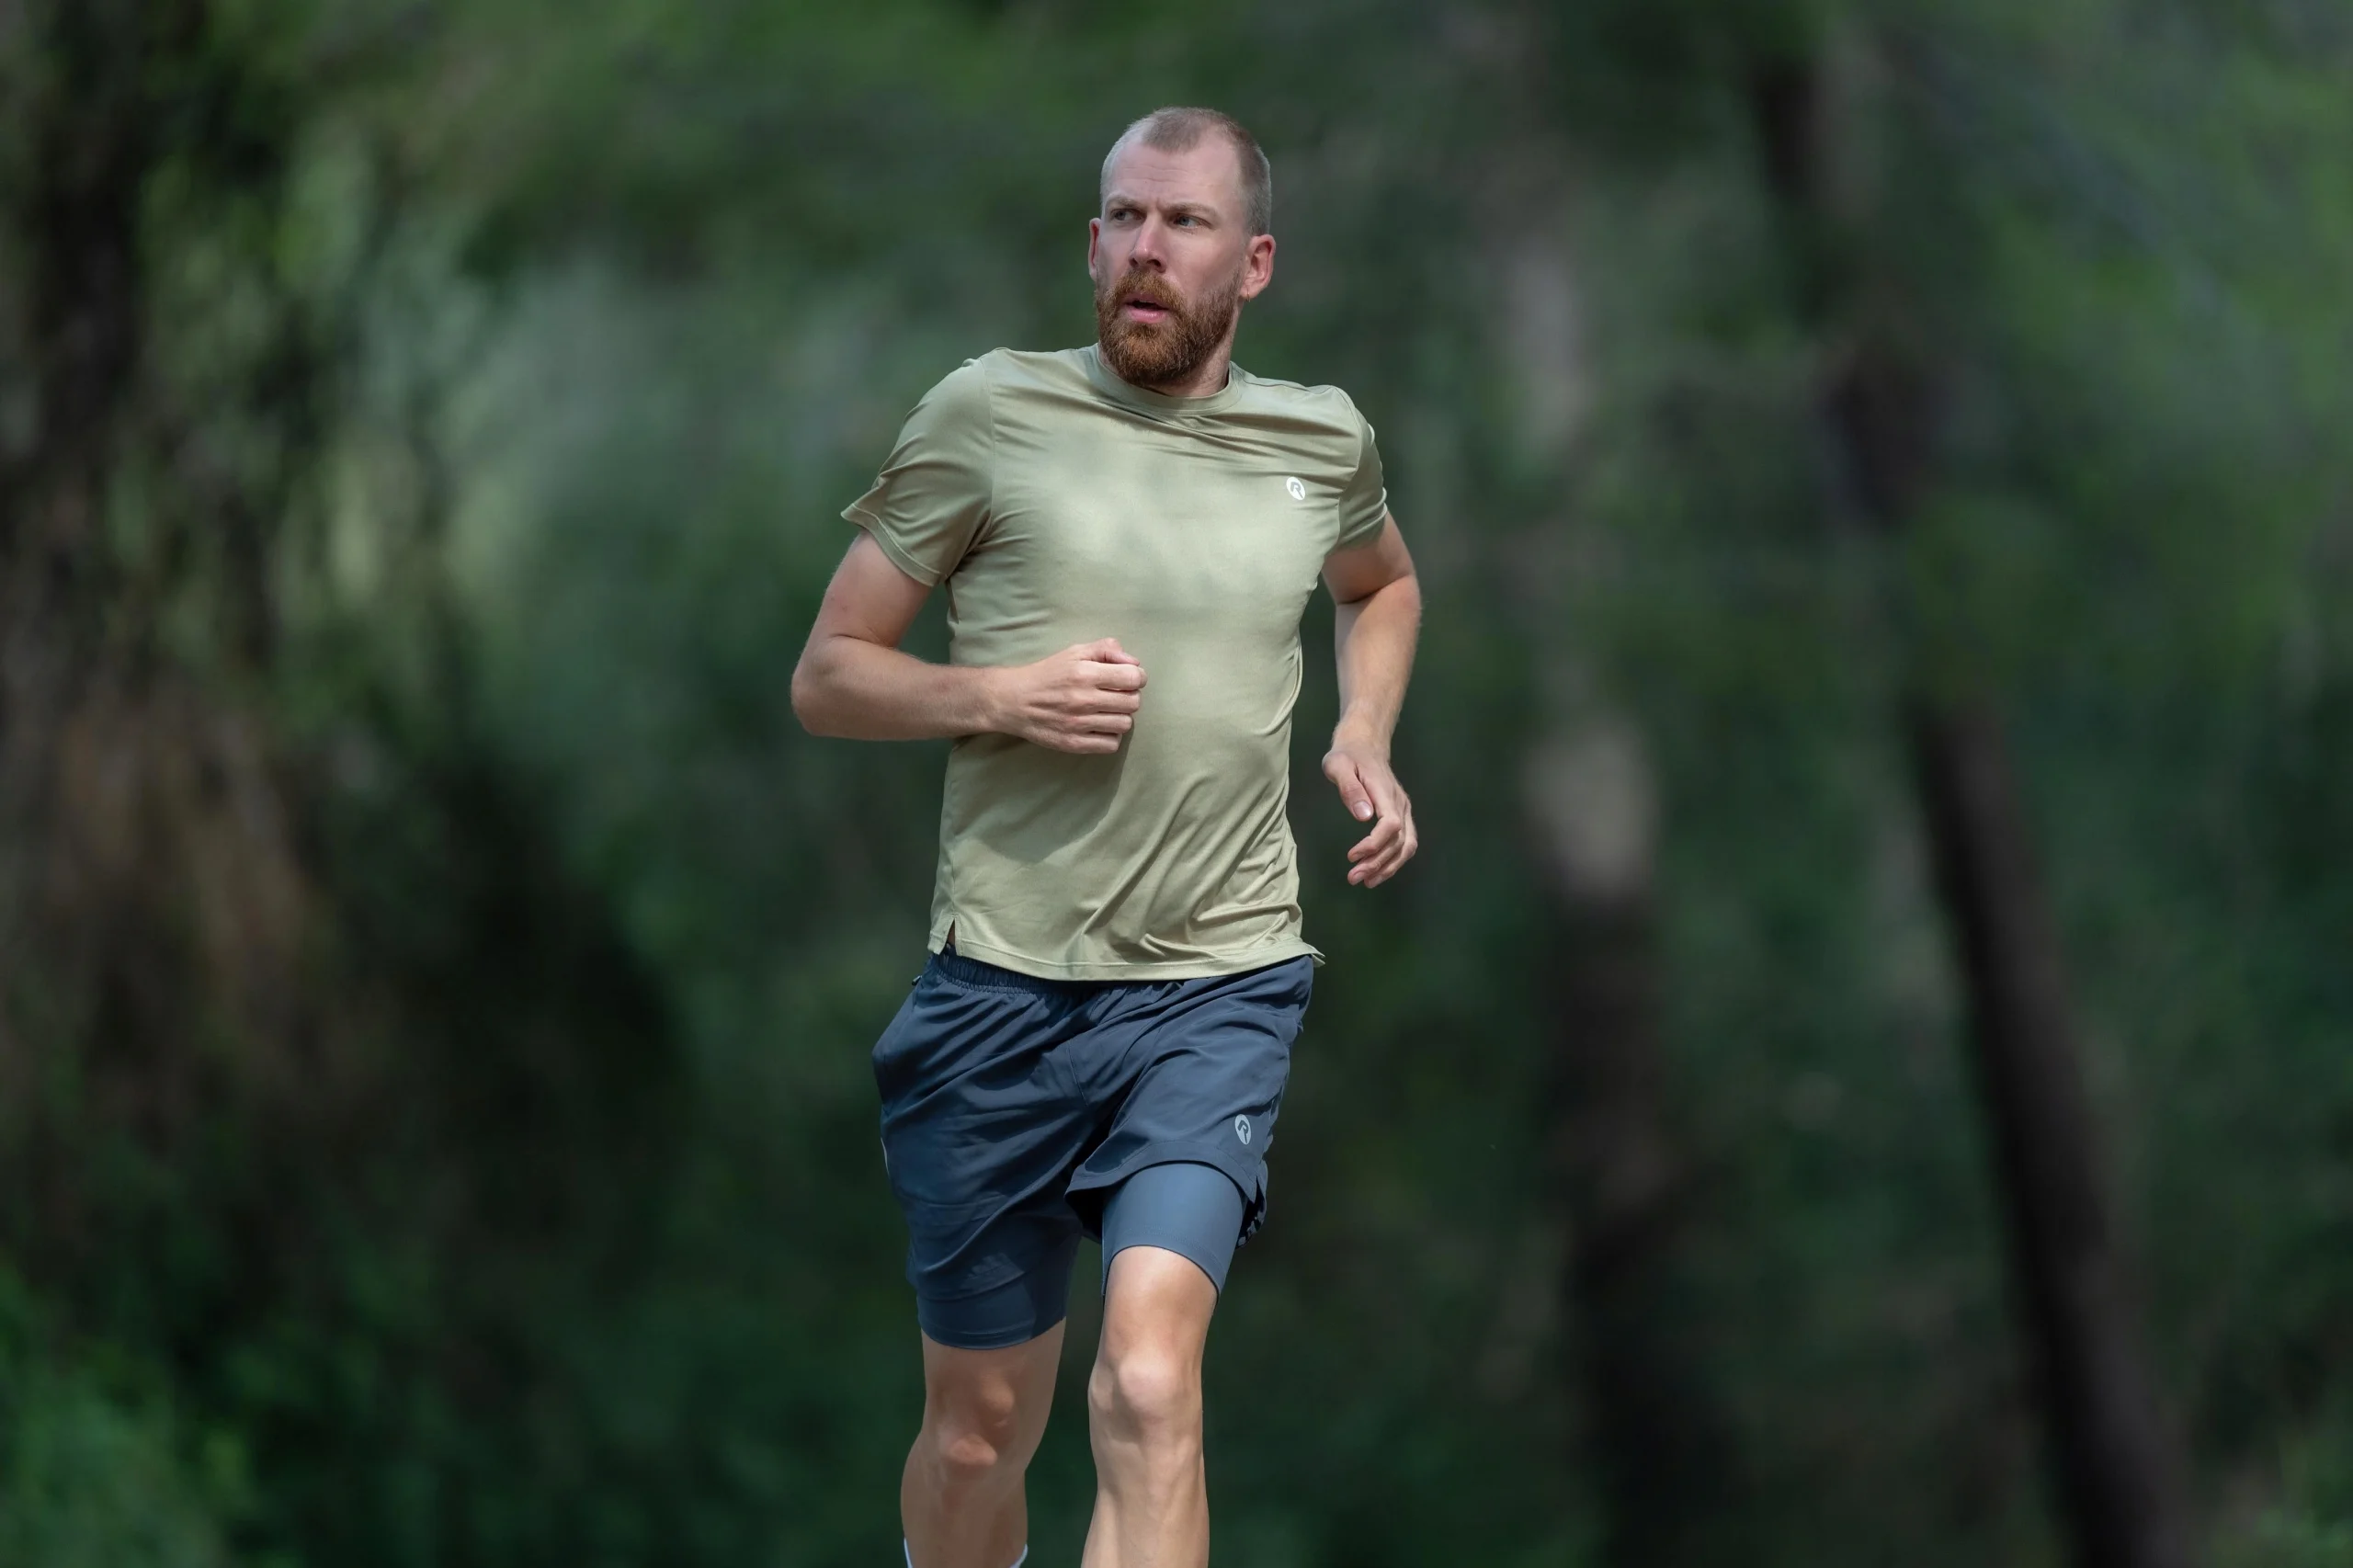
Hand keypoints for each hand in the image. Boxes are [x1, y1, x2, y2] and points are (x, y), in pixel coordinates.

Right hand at [991, 639, 1146, 754]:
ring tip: (1106, 711)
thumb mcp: (1074, 652)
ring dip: (1120, 717)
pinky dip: (1110, 736)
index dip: (1137, 677)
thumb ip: (1106, 649)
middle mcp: (1083, 699)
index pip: (1133, 678)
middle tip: (1116, 695)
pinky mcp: (1073, 743)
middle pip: (1133, 703)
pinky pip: (1111, 744)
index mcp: (1085, 673)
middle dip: (1129, 697)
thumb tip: (1134, 662)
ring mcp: (1079, 724)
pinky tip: (1099, 726)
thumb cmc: (1047, 674)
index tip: (1127, 679)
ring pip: (1125, 724)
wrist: (1013, 701)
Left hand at [1322, 734, 1416, 886]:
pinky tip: (1377, 872)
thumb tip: (1363, 817)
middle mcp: (1400, 803)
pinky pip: (1405, 843)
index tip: (1352, 855)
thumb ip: (1349, 789)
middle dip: (1377, 863)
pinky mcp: (1402, 815)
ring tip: (1367, 881)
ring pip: (1406, 846)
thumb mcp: (1338, 765)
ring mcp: (1404, 810)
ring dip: (1388, 867)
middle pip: (1399, 841)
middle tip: (1353, 878)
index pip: (1390, 824)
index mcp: (1385, 792)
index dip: (1374, 844)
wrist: (1365, 745)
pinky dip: (1394, 861)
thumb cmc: (1347, 755)